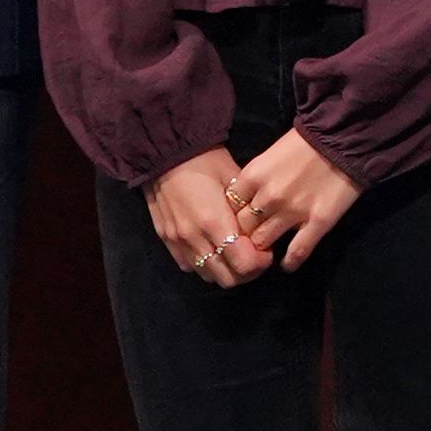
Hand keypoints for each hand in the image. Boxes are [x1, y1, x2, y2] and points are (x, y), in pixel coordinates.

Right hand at [146, 148, 253, 287]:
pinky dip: (205, 264)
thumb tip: (261, 229)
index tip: (266, 250)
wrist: (164, 151)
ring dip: (225, 270)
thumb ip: (247, 210)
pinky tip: (212, 248)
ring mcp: (178, 242)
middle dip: (246, 272)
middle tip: (254, 255)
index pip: (244, 264)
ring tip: (233, 253)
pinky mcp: (166, 240)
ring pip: (208, 276)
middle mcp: (195, 238)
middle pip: (228, 279)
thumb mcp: (235, 179)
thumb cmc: (205, 160)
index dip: (260, 262)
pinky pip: (189, 266)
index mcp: (215, 222)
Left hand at [226, 130, 364, 274]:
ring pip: (263, 242)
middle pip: (244, 227)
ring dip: (263, 249)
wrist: (342, 138)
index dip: (233, 216)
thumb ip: (255, 179)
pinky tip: (287, 265)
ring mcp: (292, 212)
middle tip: (251, 238)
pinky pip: (297, 252)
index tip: (240, 220)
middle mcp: (268, 197)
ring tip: (267, 252)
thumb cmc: (305, 142)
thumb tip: (244, 199)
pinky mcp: (317, 223)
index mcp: (254, 176)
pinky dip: (289, 262)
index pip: (230, 207)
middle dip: (245, 234)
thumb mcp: (269, 155)